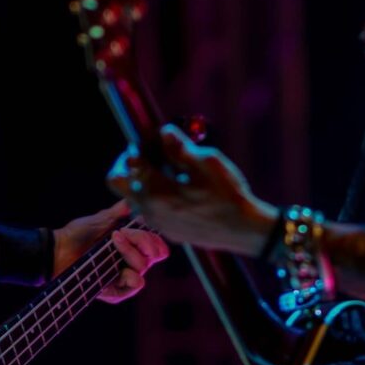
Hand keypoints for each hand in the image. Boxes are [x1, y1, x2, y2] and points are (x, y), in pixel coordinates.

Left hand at [52, 201, 170, 302]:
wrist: (58, 250)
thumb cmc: (78, 233)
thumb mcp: (100, 218)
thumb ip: (120, 211)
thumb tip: (134, 199)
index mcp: (133, 245)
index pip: (158, 245)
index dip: (154, 237)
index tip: (137, 227)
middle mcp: (132, 261)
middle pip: (155, 255)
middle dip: (144, 241)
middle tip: (123, 232)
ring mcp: (124, 275)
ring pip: (143, 267)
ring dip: (130, 252)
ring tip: (113, 240)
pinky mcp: (116, 290)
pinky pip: (134, 286)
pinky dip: (132, 278)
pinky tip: (122, 270)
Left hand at [107, 125, 279, 255]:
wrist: (245, 230)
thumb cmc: (228, 195)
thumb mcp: (207, 162)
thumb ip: (179, 146)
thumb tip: (163, 132)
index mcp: (156, 192)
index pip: (126, 165)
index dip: (136, 148)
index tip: (152, 141)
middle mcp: (150, 211)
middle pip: (120, 184)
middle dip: (130, 165)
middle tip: (152, 154)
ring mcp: (158, 224)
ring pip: (134, 197)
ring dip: (143, 181)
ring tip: (170, 170)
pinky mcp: (169, 232)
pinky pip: (150, 210)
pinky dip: (155, 196)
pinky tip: (181, 189)